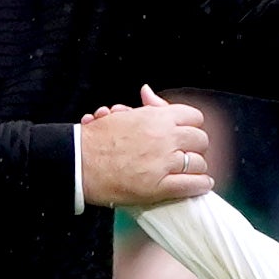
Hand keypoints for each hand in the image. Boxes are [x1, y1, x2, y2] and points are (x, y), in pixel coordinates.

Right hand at [79, 84, 211, 208]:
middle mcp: (165, 138)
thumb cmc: (96, 140)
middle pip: (200, 140)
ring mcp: (164, 163)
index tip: (186, 134)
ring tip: (191, 172)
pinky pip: (193, 185)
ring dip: (196, 168)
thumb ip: (143, 107)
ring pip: (199, 164)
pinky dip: (200, 186)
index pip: (193, 117)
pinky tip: (201, 185)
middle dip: (196, 147)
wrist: (77, 163)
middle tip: (188, 153)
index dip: (191, 127)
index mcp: (157, 118)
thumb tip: (148, 91)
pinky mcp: (160, 187)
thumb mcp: (122, 115)